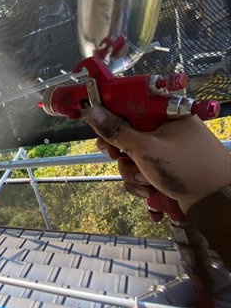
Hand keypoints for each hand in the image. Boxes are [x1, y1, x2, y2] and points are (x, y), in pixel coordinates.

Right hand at [85, 106, 230, 212]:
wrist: (215, 202)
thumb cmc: (187, 169)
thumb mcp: (147, 148)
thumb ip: (117, 131)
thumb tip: (93, 111)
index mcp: (165, 113)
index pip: (130, 105)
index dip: (111, 115)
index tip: (99, 126)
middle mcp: (165, 129)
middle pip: (126, 133)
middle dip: (120, 151)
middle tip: (116, 155)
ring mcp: (164, 150)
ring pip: (130, 156)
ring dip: (132, 172)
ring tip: (147, 180)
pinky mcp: (163, 169)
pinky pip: (139, 171)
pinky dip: (140, 182)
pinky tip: (150, 190)